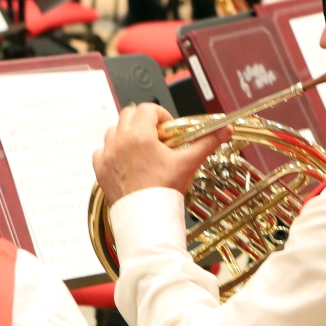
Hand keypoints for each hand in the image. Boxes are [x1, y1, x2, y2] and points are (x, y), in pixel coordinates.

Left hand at [93, 103, 229, 203]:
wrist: (147, 217)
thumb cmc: (164, 191)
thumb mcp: (188, 163)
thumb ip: (207, 143)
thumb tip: (225, 131)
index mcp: (140, 135)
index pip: (148, 108)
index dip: (161, 115)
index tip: (168, 129)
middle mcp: (120, 141)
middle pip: (129, 114)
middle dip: (143, 121)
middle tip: (157, 137)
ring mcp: (108, 155)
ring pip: (114, 131)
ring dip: (127, 134)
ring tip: (142, 150)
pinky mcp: (100, 169)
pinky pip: (102, 151)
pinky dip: (113, 152)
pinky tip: (126, 161)